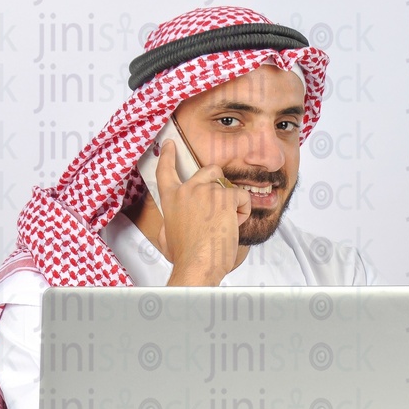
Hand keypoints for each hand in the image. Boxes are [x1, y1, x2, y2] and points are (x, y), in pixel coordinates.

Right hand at [155, 139, 250, 284]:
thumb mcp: (166, 237)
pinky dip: (242, 212)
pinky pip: (241, 197)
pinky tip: (234, 225)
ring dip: (232, 205)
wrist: (197, 264)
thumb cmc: (184, 256)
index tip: (169, 144)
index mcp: (171, 199)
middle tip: (221, 202)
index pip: (166, 170)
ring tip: (225, 225)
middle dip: (218, 182)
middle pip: (208, 170)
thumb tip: (171, 223)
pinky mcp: (225, 198)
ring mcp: (206, 191)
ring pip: (228, 188)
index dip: (167, 155)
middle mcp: (187, 190)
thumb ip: (169, 222)